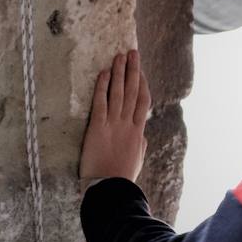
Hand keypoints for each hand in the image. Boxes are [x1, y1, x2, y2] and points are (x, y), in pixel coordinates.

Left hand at [80, 50, 151, 184]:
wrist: (110, 187)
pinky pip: (101, 103)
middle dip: (133, 71)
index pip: (143, 102)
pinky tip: (103, 74)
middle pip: (132, 91)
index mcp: (138, 132)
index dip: (142, 84)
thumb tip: (142, 135)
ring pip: (118, 93)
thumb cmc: (123, 177)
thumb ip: (140, 145)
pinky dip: (102, 88)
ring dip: (119, 73)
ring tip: (119, 57)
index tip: (141, 71)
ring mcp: (114, 124)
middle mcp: (128, 124)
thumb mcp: (137, 160)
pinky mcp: (98, 128)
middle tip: (133, 54)